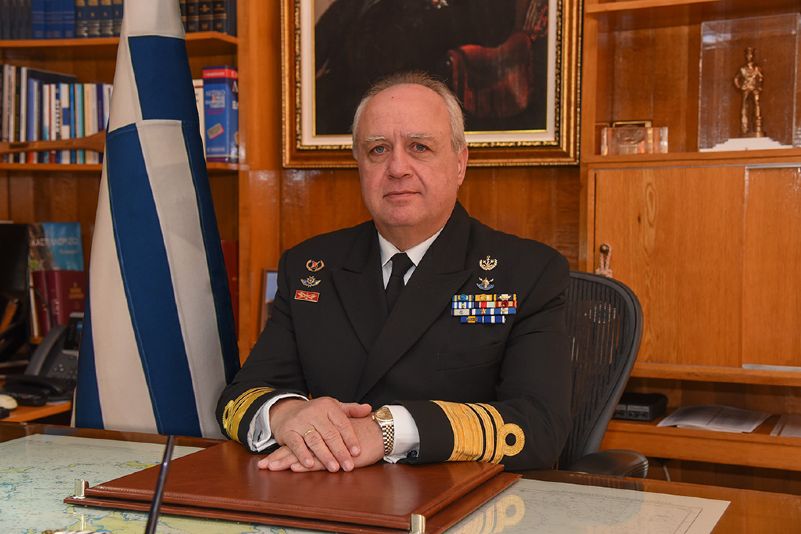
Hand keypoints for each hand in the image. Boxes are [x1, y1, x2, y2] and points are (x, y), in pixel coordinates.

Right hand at [259, 415, 384, 471]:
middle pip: (330, 434)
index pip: (342, 423)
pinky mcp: (287, 431)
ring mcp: (300, 421)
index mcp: (328, 406)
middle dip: (340, 451)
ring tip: (334, 468)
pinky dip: (303, 454)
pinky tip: (310, 464)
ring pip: (315, 440)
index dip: (350, 438)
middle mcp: (314, 412)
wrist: (286, 411)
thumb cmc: (315, 413)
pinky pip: (296, 444)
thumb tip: (369, 409)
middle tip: (348, 466)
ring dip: (325, 456)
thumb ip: (351, 410)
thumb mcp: (333, 408)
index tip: (357, 452)